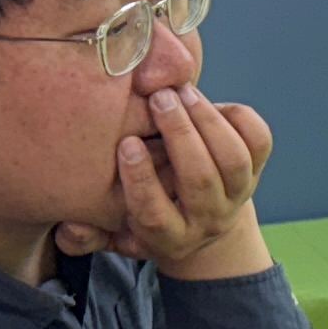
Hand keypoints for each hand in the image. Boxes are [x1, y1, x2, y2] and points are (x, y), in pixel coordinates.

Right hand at [57, 86, 272, 272]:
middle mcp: (208, 219)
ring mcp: (237, 195)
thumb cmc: (148, 217)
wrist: (203, 227)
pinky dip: (237, 116)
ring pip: (233, 160)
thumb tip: (69, 226)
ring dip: (207, 120)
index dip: (141, 179)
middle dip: (181, 136)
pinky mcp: (257, 170)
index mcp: (170, 237)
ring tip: (180, 91)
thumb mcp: (116, 234)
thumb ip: (89, 233)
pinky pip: (258, 141)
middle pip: (201, 181)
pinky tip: (206, 99)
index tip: (127, 144)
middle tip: (159, 100)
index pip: (155, 214)